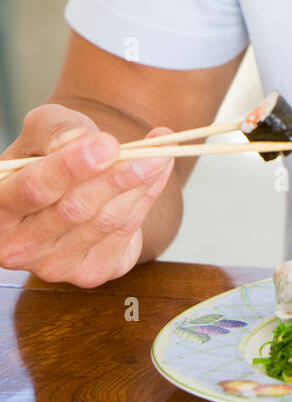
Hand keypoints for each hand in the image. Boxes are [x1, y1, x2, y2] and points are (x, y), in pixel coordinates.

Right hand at [0, 104, 174, 287]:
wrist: (75, 180)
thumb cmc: (53, 152)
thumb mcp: (46, 129)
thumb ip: (56, 130)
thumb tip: (81, 141)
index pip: (34, 188)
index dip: (71, 167)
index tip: (109, 144)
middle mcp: (18, 246)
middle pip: (73, 210)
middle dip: (116, 178)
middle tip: (152, 151)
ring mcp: (54, 266)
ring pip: (105, 222)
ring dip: (140, 184)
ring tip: (163, 152)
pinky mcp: (89, 273)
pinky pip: (125, 232)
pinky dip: (148, 198)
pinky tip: (159, 173)